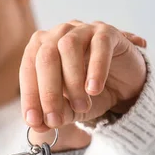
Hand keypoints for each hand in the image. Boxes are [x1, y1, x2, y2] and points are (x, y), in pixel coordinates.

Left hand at [20, 20, 146, 133]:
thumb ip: (54, 114)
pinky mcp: (107, 32)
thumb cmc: (89, 93)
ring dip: (72, 81)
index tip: (33, 121)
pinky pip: (99, 46)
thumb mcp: (69, 108)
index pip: (28, 69)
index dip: (29, 95)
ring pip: (68, 47)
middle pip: (45, 56)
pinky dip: (96, 69)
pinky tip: (94, 90)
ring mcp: (83, 30)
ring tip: (81, 106)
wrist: (126, 86)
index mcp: (41, 48)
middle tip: (55, 119)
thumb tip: (38, 124)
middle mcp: (58, 34)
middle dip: (48, 91)